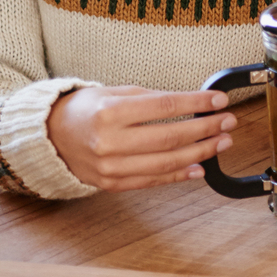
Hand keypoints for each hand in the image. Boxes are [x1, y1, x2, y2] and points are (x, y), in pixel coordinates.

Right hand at [47, 86, 237, 191]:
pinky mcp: (113, 184)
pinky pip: (152, 181)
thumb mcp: (112, 93)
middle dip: (205, 129)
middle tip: (227, 122)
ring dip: (200, 153)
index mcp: (110, 112)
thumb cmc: (82, 110)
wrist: (50, 138)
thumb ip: (149, 99)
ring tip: (221, 143)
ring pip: (166, 162)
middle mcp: (110, 142)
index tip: (219, 101)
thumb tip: (189, 104)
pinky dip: (179, 175)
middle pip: (170, 137)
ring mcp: (111, 167)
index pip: (164, 107)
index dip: (196, 103)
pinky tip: (200, 167)